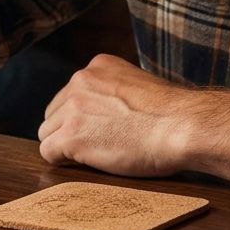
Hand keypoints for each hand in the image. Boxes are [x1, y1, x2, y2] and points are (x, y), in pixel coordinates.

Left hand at [38, 54, 191, 177]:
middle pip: (55, 112)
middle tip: (97, 145)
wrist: (180, 126)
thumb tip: (103, 114)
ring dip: (66, 145)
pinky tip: (84, 163)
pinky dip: (62, 162)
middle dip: (69, 129)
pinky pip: (48, 152)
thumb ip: (114, 93)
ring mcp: (73, 107)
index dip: (82, 116)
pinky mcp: (71, 134)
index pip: (72, 93)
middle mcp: (81, 79)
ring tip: (95, 155)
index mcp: (98, 65)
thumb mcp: (138, 87)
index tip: (100, 128)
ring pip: (48, 132)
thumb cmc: (171, 115)